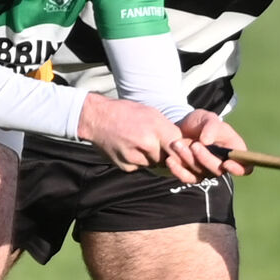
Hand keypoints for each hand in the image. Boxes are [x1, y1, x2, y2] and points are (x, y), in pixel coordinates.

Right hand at [77, 94, 199, 182]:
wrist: (97, 118)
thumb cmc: (126, 112)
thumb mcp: (151, 113)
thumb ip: (167, 129)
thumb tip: (182, 144)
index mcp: (157, 128)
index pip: (179, 146)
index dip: (180, 148)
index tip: (179, 148)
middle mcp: (148, 144)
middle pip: (168, 157)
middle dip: (166, 153)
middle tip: (155, 143)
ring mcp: (136, 157)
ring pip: (154, 163)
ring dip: (152, 157)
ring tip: (139, 142)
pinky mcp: (127, 166)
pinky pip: (140, 167)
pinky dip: (138, 161)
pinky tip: (129, 148)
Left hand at [167, 109, 250, 179]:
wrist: (181, 126)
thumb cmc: (201, 121)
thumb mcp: (207, 118)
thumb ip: (211, 126)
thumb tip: (207, 141)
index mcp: (234, 150)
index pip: (245, 167)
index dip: (239, 168)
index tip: (226, 162)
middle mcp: (223, 163)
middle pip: (219, 171)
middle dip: (206, 158)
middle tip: (194, 145)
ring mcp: (207, 170)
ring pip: (202, 173)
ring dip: (188, 160)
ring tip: (177, 144)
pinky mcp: (192, 174)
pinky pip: (187, 178)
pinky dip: (178, 170)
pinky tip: (170, 160)